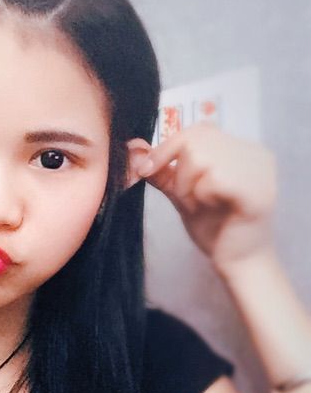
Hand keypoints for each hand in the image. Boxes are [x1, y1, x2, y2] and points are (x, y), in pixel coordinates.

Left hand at [137, 122, 277, 273]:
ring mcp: (260, 171)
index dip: (167, 148)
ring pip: (201, 157)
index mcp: (241, 150)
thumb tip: (133, 149)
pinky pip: (214, 179)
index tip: (146, 170)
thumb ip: (162, 171)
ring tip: (200, 205)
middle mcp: (256, 154)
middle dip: (179, 172)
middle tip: (187, 198)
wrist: (237, 263)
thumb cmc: (214, 228)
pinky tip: (214, 208)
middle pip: (196, 140)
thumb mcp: (182, 193)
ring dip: (189, 186)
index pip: (198, 130)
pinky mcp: (258, 192)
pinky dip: (203, 195)